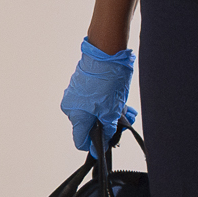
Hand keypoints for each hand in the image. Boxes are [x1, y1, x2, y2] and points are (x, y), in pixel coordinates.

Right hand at [61, 37, 136, 151]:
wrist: (106, 51)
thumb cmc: (108, 78)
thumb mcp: (112, 110)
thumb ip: (107, 129)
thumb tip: (103, 142)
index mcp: (76, 116)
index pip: (81, 141)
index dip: (95, 145)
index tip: (108, 142)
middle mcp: (71, 106)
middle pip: (89, 126)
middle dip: (107, 126)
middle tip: (123, 121)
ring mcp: (75, 95)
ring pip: (94, 112)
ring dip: (110, 113)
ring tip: (126, 109)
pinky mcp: (82, 85)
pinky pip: (93, 100)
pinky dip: (106, 102)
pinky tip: (120, 99)